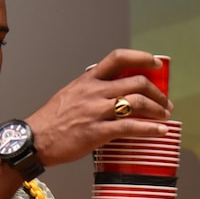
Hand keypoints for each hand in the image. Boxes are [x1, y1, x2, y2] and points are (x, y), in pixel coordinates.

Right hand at [25, 49, 172, 167]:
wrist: (34, 140)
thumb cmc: (50, 121)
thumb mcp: (69, 94)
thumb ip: (90, 89)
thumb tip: (109, 90)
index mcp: (87, 80)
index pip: (118, 58)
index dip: (141, 58)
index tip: (156, 64)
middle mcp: (94, 92)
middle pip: (136, 82)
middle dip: (158, 92)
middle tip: (165, 102)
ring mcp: (96, 111)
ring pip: (137, 103)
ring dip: (157, 109)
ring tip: (165, 117)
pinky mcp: (97, 132)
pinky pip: (130, 128)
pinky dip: (150, 129)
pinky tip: (160, 131)